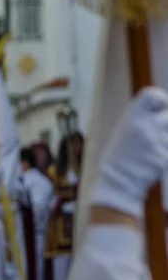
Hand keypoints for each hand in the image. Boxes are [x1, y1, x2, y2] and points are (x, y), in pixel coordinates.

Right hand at [91, 87, 167, 217]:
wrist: (116, 183)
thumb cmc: (120, 157)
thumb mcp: (125, 131)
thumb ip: (143, 119)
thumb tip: (163, 110)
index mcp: (131, 118)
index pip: (152, 96)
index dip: (160, 100)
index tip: (160, 108)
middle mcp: (145, 126)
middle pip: (167, 115)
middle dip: (165, 123)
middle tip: (156, 134)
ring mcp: (156, 142)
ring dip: (165, 140)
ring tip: (152, 149)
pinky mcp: (164, 157)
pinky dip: (164, 154)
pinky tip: (153, 160)